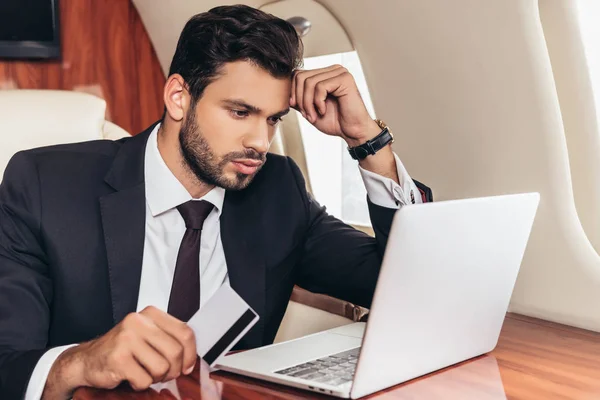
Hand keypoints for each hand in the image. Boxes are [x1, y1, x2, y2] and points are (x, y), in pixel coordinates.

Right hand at [42, 306, 196, 398]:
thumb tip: (191, 361)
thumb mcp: (148, 337)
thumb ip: (170, 341)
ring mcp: (127, 339)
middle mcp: (138, 322)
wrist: (87, 360)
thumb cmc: (123, 350)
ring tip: (145, 373)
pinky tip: (131, 377)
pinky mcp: (118, 358)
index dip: (190, 354)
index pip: (185, 332)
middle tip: (163, 374)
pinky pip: (144, 379)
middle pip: (175, 351)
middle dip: (173, 370)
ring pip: (162, 367)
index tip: (187, 366)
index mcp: (151, 314)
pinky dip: (140, 384)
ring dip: (156, 378)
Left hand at [290, 64, 380, 146]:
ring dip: (308, 103)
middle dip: (299, 99)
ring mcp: (339, 72)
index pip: (298, 74)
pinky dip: (318, 102)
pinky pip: (320, 87)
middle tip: (307, 115)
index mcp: (324, 74)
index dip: (293, 91)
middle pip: (301, 76)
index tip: (296, 108)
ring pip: (309, 82)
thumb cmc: (335, 121)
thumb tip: (284, 90)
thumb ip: (298, 98)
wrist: (352, 132)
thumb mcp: (310, 109)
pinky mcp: (344, 79)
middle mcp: (332, 70)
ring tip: (314, 116)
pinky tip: (323, 111)